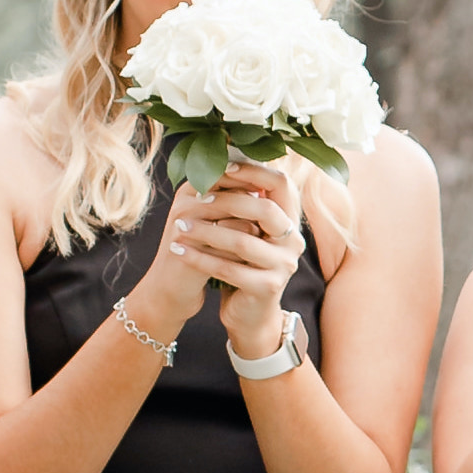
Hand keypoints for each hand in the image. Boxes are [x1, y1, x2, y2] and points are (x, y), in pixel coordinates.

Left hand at [136, 161, 306, 360]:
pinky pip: (230, 269)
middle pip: (266, 209)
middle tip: (196, 197)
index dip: (252, 170)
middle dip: (227, 199)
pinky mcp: (269, 288)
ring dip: (206, 231)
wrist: (249, 314)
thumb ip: (243, 201)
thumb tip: (221, 158)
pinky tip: (179, 251)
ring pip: (243, 241)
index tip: (222, 165)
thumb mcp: (245, 230)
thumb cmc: (243, 265)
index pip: (282, 183)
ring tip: (178, 225)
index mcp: (291, 221)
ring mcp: (284, 266)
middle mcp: (294, 241)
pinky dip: (201, 258)